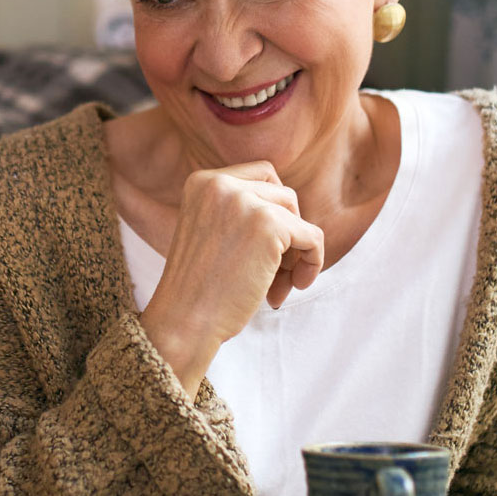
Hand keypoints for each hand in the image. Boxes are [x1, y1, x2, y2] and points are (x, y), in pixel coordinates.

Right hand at [141, 161, 323, 396]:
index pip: (263, 175)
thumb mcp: (210, 232)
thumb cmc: (198, 289)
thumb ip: (241, 213)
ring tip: (279, 286)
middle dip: (287, 234)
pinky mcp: (268, 225)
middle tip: (276, 274)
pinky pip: (313, 237)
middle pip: (284, 196)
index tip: (268, 246)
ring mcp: (245, 202)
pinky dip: (312, 262)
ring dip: (296, 252)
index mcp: (203, 181)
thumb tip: (297, 215)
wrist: (183, 321)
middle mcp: (221, 184)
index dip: (276, 209)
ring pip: (298, 216)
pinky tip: (295, 286)